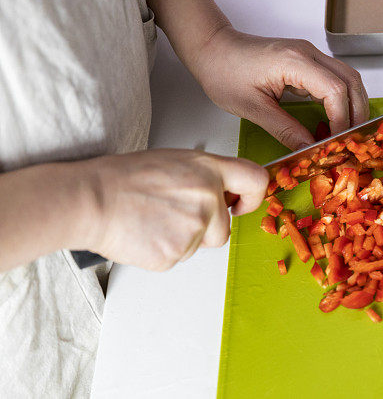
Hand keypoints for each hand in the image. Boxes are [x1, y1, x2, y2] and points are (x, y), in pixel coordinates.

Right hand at [79, 149, 267, 270]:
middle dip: (206, 228)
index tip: (242, 204)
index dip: (253, 196)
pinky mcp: (176, 253)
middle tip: (174, 215)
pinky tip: (146, 233)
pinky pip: (179, 257)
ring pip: (201, 244)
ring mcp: (193, 227)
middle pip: (225, 227)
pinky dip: (164, 250)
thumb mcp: (175, 162)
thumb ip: (204, 177)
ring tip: (155, 220)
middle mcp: (207, 197)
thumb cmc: (123, 178)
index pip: (256, 179)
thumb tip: (220, 193)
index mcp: (208, 170)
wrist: (90, 199)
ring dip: (184, 239)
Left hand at [190, 26, 369, 149]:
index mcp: (294, 61)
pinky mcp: (306, 60)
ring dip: (352, 104)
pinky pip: (335, 78)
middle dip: (357, 112)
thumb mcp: (252, 108)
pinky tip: (332, 119)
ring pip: (347, 77)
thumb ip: (285, 130)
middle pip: (351, 80)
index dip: (341, 119)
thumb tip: (309, 149)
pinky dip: (340, 98)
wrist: (212, 49)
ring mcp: (309, 54)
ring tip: (346, 131)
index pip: (335, 90)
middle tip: (351, 139)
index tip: (336, 141)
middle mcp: (308, 53)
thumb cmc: (224, 72)